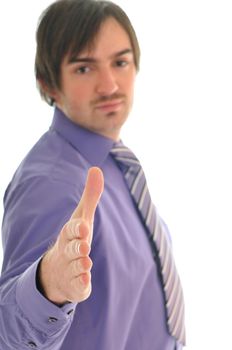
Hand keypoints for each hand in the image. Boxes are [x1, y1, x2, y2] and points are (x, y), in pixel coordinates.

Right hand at [39, 167, 103, 304]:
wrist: (58, 271)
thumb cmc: (75, 238)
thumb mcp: (83, 217)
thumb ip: (91, 196)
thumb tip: (96, 168)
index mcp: (70, 234)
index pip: (71, 230)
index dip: (76, 229)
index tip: (83, 226)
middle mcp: (68, 251)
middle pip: (73, 248)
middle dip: (78, 247)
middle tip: (85, 246)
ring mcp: (70, 269)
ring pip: (75, 267)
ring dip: (80, 265)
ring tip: (86, 263)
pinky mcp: (75, 285)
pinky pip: (77, 286)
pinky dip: (80, 284)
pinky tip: (85, 283)